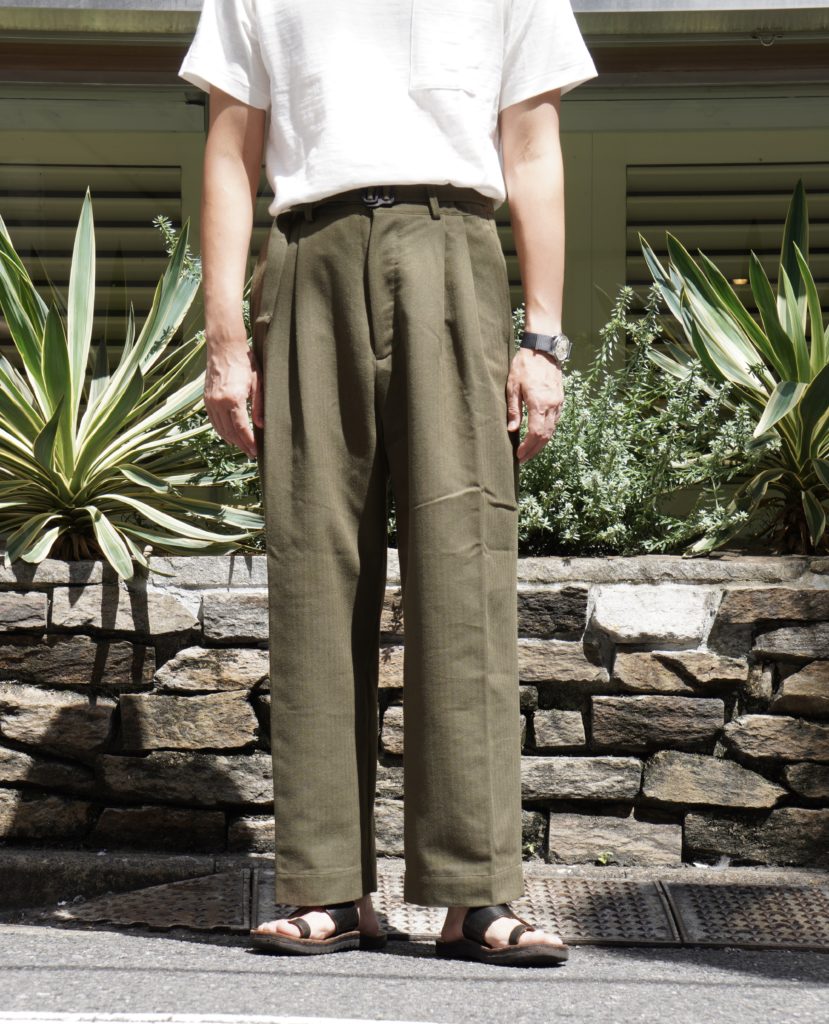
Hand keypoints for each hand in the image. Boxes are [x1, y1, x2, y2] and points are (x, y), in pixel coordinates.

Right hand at [203, 338, 263, 459]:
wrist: (224, 347)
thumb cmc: (245, 362)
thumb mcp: (258, 383)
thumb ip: (259, 406)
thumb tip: (261, 426)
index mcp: (233, 399)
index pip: (241, 428)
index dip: (249, 442)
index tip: (256, 451)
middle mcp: (218, 402)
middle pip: (230, 432)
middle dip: (241, 445)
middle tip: (252, 454)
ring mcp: (210, 401)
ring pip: (220, 429)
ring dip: (231, 440)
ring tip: (243, 447)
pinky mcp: (206, 399)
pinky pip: (213, 421)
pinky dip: (221, 431)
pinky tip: (229, 436)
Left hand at [505, 347, 563, 463]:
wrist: (543, 349)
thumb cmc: (525, 365)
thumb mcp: (513, 387)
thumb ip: (513, 410)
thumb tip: (512, 430)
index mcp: (539, 403)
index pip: (536, 433)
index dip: (528, 447)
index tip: (519, 455)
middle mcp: (552, 405)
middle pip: (546, 436)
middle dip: (534, 450)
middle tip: (523, 459)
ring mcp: (558, 402)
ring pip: (552, 430)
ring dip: (541, 443)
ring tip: (530, 451)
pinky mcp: (560, 399)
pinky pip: (555, 421)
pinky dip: (547, 432)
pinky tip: (539, 436)